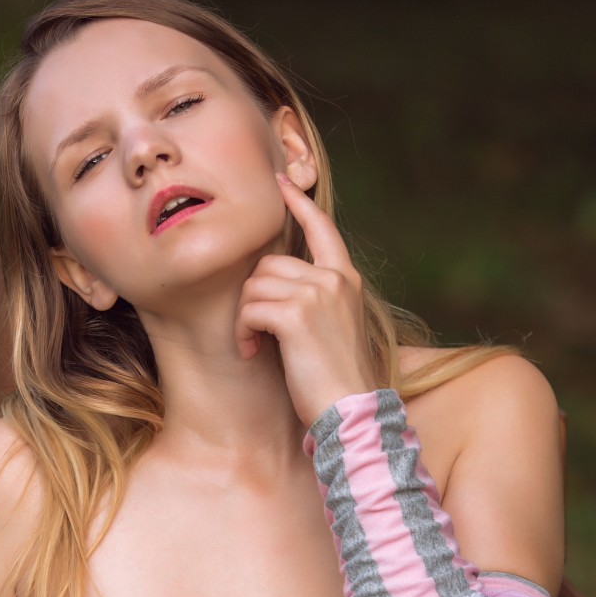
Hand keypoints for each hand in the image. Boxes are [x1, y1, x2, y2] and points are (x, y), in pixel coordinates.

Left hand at [234, 172, 376, 424]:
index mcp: (346, 279)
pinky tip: (253, 352)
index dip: (299, 204)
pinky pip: (250, 308)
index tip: (281, 184)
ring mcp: (317, 294)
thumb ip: (315, 299)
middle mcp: (334, 279)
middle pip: (269, 264)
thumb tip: (274, 284)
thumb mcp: (332, 329)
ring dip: (245, 318)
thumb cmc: (336, 380)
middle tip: (255, 333)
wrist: (351, 411)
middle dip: (253, 297)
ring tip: (256, 346)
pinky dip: (244, 333)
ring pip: (255, 285)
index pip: (322, 228)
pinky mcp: (297, 315)